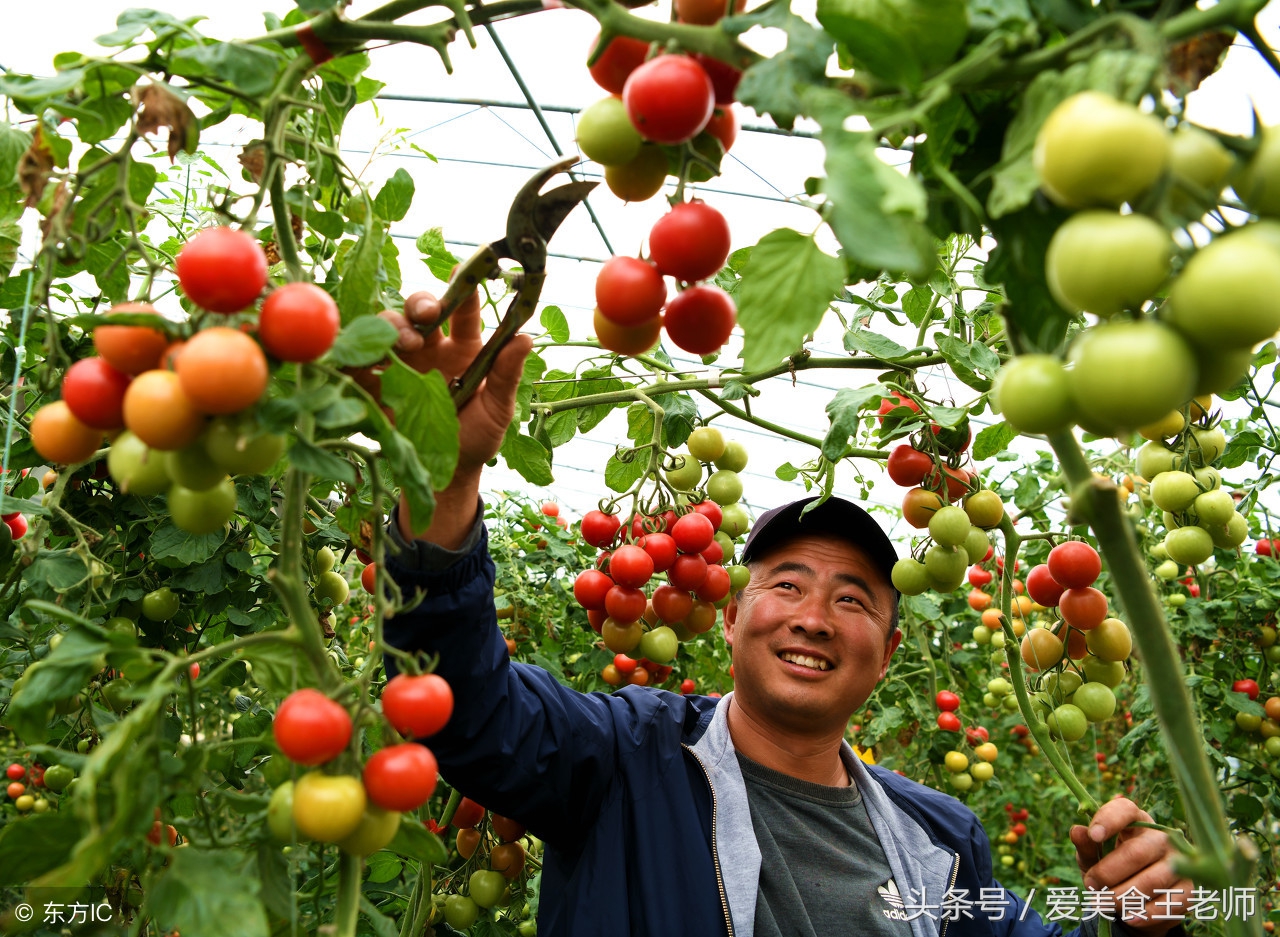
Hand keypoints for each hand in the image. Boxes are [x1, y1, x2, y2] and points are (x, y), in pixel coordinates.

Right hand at [350, 287, 531, 547]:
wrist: (447, 476)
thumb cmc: (477, 437)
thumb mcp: (498, 408)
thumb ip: (508, 374)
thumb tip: (526, 337)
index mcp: (465, 348)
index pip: (464, 310)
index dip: (464, 288)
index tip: (463, 269)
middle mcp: (432, 349)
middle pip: (419, 310)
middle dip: (420, 304)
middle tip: (427, 314)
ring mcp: (402, 364)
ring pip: (389, 328)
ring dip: (393, 327)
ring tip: (404, 344)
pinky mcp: (377, 385)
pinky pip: (359, 363)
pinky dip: (355, 355)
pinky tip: (359, 357)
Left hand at [1070, 796, 1191, 933]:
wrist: (1137, 899)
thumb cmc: (1111, 868)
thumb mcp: (1094, 857)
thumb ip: (1086, 846)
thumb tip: (1076, 831)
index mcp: (1135, 820)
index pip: (1125, 809)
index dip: (1108, 820)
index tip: (1093, 835)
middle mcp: (1161, 837)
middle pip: (1135, 853)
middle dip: (1107, 873)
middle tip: (1091, 886)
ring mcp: (1179, 862)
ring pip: (1151, 881)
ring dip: (1123, 896)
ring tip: (1104, 904)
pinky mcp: (1189, 888)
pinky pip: (1169, 903)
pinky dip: (1145, 913)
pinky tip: (1128, 917)